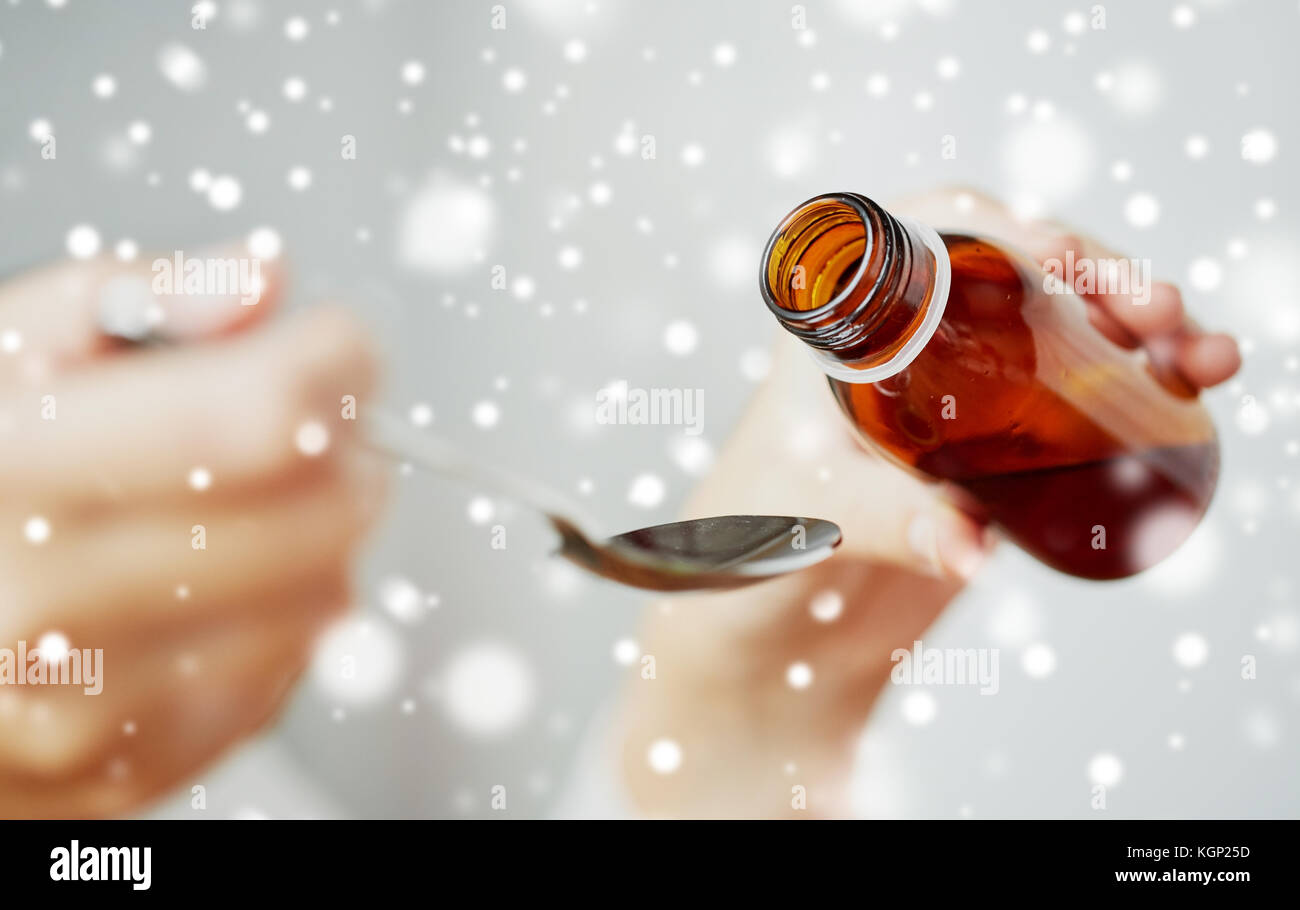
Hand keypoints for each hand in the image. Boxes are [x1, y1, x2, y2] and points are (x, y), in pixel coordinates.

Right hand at [0, 251, 382, 816]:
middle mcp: (35, 615)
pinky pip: (285, 675)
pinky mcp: (130, 774)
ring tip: (255, 501)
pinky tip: (215, 585)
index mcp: (0, 477)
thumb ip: (126, 301)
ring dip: (322, 535)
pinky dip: (280, 617)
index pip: (251, 418)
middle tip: (315, 422)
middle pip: (316, 514)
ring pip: (322, 598)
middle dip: (345, 448)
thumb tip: (262, 282)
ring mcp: (86, 715)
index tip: (340, 343)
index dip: (331, 364)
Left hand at [614, 186, 1239, 817]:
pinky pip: (1080, 394)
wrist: (773, 617)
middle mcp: (913, 341)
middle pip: (1022, 275)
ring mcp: (964, 391)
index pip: (931, 234)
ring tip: (1204, 358)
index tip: (1060, 262)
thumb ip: (887, 524)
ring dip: (1143, 326)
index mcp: (848, 321)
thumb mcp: (815, 516)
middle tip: (1157, 316)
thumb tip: (971, 546)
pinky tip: (1195, 385)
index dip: (1005, 229)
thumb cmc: (756, 543)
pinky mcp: (1002, 447)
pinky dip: (1141, 380)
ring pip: (1066, 326)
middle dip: (1102, 278)